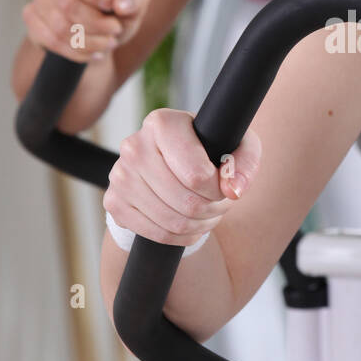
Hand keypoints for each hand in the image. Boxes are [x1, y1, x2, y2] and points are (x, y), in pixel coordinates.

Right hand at [22, 0, 149, 62]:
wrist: (99, 37)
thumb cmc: (116, 15)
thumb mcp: (135, 6)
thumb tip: (121, 3)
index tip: (111, 6)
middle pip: (67, 3)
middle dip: (96, 23)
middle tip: (115, 30)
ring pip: (59, 25)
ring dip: (89, 41)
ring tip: (108, 43)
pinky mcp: (32, 18)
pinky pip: (50, 40)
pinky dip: (76, 51)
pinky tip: (93, 53)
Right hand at [104, 108, 262, 246]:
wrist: (172, 160)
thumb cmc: (209, 149)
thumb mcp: (238, 144)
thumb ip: (245, 162)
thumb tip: (233, 190)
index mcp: (162, 123)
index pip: (197, 175)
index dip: (218, 190)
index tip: (224, 186)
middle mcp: (134, 146)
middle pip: (186, 202)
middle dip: (212, 210)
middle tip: (220, 204)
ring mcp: (120, 175)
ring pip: (171, 221)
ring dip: (199, 225)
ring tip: (208, 213)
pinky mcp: (114, 202)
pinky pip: (155, 234)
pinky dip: (179, 236)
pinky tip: (189, 224)